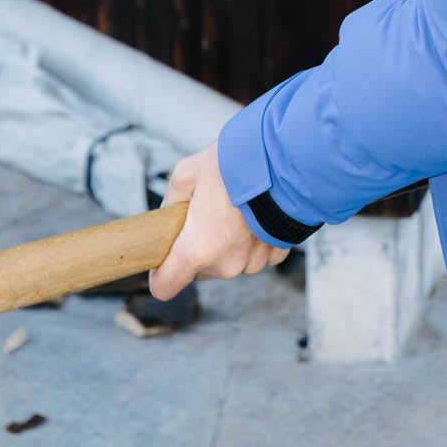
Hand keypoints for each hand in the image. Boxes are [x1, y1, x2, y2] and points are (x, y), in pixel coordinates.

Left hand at [148, 140, 289, 300]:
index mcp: (196, 249)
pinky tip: (254, 214)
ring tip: (235, 208)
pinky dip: (252, 240)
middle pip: (199, 270)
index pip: (165, 286)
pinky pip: (254, 254)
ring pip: (228, 261)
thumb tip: (170, 212)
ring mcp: (252, 262)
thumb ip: (173, 199)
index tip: (164, 257)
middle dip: (197, 246)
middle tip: (205, 213)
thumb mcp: (189, 172)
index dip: (161, 272)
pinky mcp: (275, 255)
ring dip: (226, 243)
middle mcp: (224, 265)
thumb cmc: (237, 165)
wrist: (285, 160)